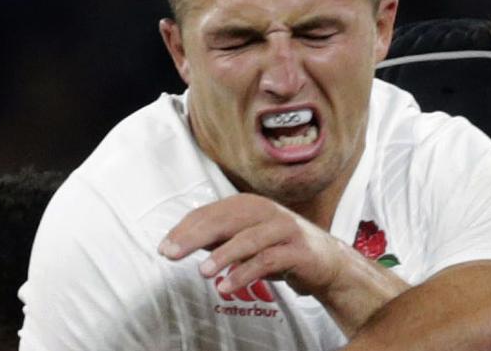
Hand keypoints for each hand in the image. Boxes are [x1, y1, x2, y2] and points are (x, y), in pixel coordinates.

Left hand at [158, 193, 407, 335]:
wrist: (326, 261)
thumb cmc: (279, 248)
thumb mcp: (245, 240)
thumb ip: (218, 237)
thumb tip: (180, 241)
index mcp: (249, 204)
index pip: (210, 212)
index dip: (185, 229)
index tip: (164, 247)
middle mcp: (266, 211)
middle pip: (225, 220)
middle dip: (195, 237)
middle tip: (171, 254)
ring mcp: (284, 228)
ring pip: (249, 238)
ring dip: (223, 254)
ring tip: (202, 273)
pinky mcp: (298, 249)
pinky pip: (268, 259)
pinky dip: (245, 272)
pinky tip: (226, 286)